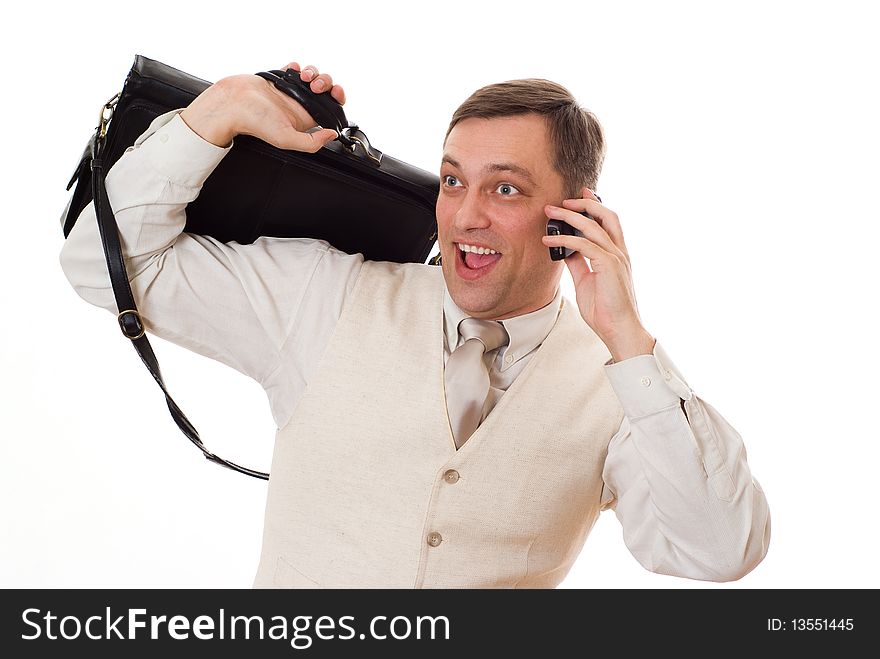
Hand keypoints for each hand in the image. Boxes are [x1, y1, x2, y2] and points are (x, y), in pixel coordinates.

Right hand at [180, 61, 345, 151]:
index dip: (337, 98)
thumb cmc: (254, 123)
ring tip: (303, 76)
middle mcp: (299, 105)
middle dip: (325, 82)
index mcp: (304, 120)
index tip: (335, 93)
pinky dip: (297, 66)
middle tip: (315, 85)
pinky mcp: (278, 79)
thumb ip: (311, 142)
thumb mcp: (286, 139)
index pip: (330, 108)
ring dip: (312, 72)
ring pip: (311, 77)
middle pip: (324, 89)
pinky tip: (293, 69)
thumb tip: (332, 135)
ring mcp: (289, 91)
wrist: (232, 104)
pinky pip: (294, 69)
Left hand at [542, 188, 655, 360]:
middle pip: (607, 215)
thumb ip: (578, 263)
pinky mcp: (609, 266)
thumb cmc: (605, 310)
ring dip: (569, 216)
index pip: (608, 222)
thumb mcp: (585, 281)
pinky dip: (565, 240)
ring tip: (550, 212)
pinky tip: (549, 240)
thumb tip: (565, 250)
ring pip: (594, 226)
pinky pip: (584, 245)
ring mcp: (617, 258)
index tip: (580, 194)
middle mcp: (619, 252)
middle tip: (564, 199)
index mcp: (617, 255)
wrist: (618, 330)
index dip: (595, 206)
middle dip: (585, 203)